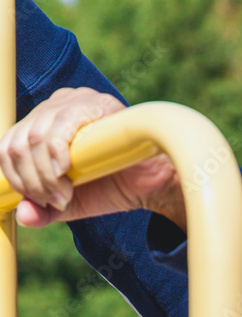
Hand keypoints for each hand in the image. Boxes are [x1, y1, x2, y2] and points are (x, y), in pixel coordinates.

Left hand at [0, 87, 185, 230]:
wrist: (152, 185)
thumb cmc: (112, 187)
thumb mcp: (69, 204)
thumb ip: (43, 210)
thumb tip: (22, 214)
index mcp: (44, 124)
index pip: (8, 144)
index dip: (16, 178)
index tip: (42, 201)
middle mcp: (54, 106)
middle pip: (17, 142)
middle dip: (32, 182)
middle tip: (56, 201)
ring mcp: (73, 101)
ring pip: (34, 138)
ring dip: (45, 176)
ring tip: (66, 194)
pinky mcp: (92, 104)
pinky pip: (58, 129)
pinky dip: (56, 158)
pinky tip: (69, 174)